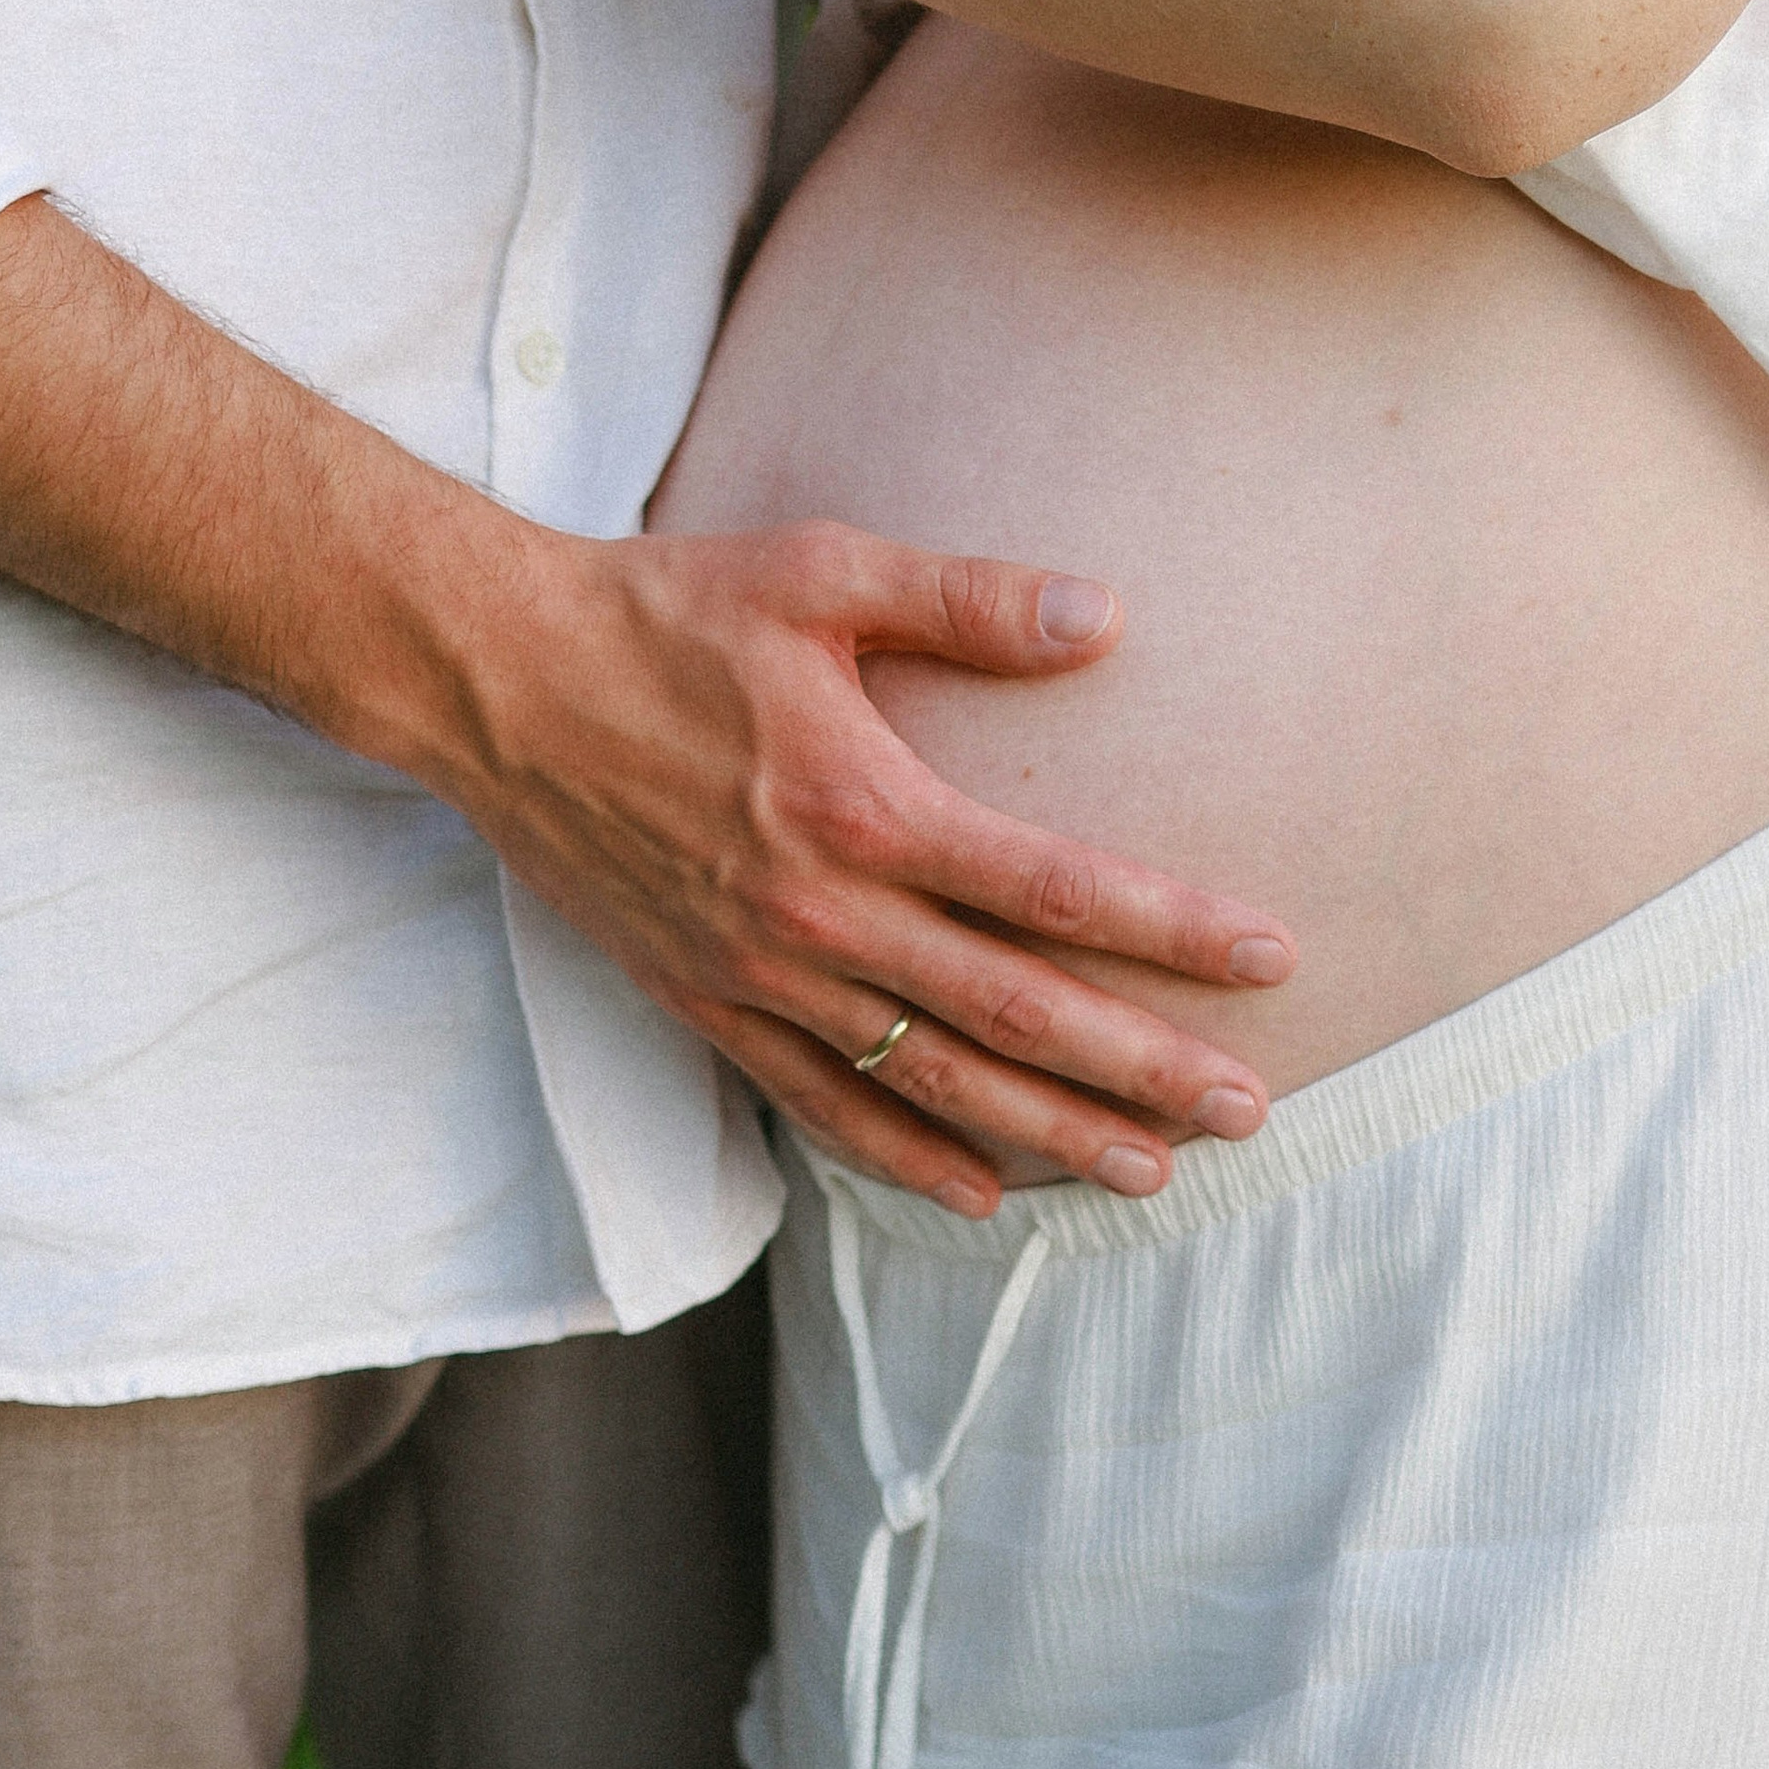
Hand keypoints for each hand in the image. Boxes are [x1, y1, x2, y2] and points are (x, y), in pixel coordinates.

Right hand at [398, 515, 1294, 1219]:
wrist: (495, 681)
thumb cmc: (662, 613)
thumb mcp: (818, 573)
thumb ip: (966, 601)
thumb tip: (1106, 615)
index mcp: (863, 803)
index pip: (1054, 889)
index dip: (1172, 930)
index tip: (1273, 960)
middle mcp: (819, 910)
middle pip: (1012, 1014)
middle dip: (1141, 1069)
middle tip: (1248, 1113)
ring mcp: (758, 972)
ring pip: (928, 1081)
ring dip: (1047, 1133)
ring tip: (1150, 1174)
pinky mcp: (702, 1002)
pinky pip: (817, 1106)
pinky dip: (903, 1159)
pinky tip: (978, 1195)